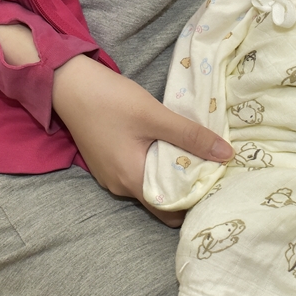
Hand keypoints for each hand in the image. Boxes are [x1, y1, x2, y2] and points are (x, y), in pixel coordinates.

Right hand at [52, 54, 232, 227]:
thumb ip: (191, 137)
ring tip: (196, 156)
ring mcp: (111, 175)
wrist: (68, 84)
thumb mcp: (156, 116)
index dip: (196, 202)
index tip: (218, 186)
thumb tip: (227, 155)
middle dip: (187, 189)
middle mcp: (119, 187)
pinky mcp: (107, 162)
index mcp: (131, 181)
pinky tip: (169, 147)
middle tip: (212, 170)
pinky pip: (137, 172)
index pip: (171, 212)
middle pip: (162, 200)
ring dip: (171, 174)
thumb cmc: (110, 100)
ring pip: (150, 185)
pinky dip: (155, 165)